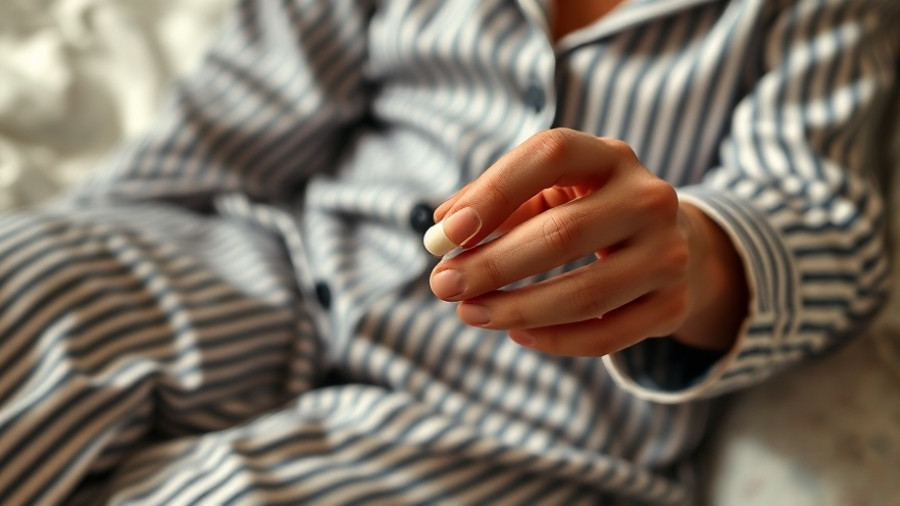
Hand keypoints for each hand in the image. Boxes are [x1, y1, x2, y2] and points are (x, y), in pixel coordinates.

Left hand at [428, 129, 746, 355]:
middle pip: (564, 233)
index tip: (445, 234)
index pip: (550, 156)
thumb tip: (440, 232)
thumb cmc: (585, 212)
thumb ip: (493, 204)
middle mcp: (649, 198)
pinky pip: (608, 336)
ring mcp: (669, 253)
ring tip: (468, 313)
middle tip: (442, 285)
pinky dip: (555, 341)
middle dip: (493, 265)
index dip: (494, 193)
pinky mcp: (674, 304)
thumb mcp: (546, 192)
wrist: (669, 245)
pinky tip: (517, 335)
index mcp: (610, 156)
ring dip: (517, 309)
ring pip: (586, 293)